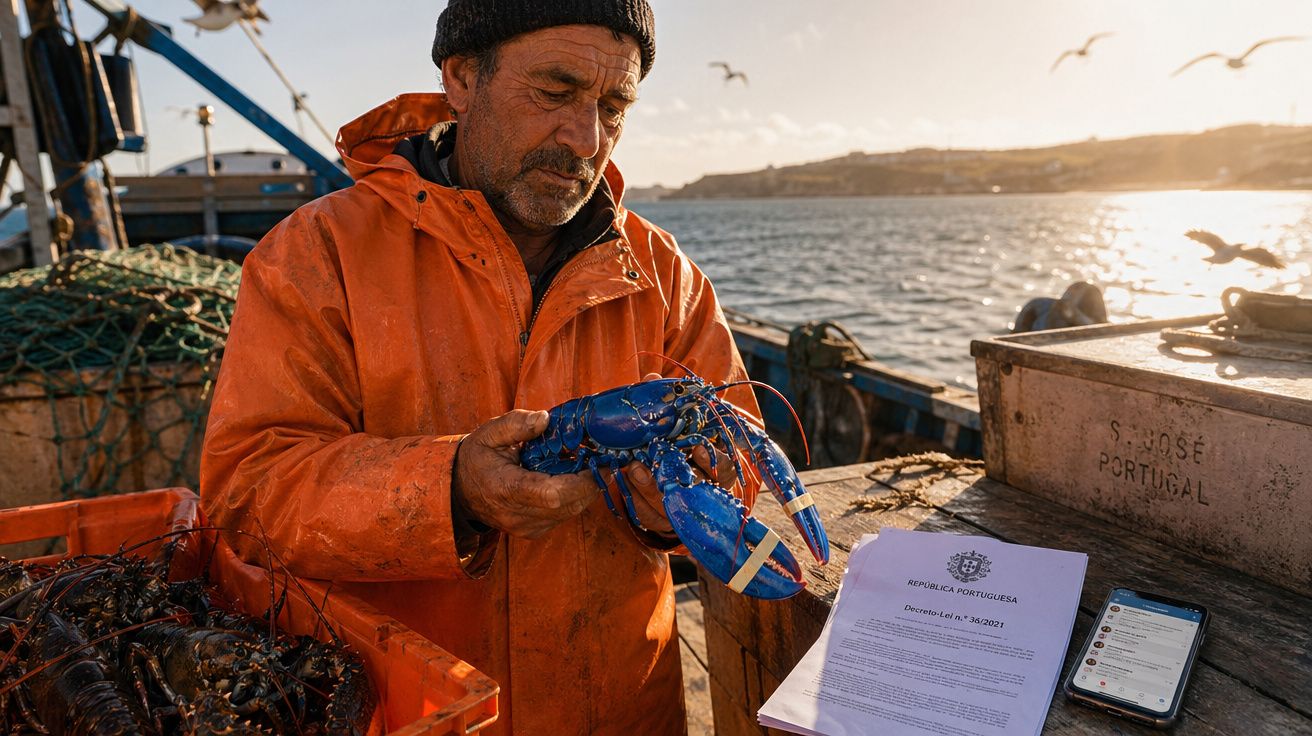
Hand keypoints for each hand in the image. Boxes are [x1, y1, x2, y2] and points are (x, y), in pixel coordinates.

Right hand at [453, 410, 596, 538]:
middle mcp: (517, 515)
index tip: (597, 461)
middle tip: (601, 459)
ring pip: (571, 512)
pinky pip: (564, 516)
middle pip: (569, 505)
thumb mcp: (489, 433)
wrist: (459, 489)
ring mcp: (526, 527)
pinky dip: (575, 498)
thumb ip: (516, 424)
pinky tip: (574, 479)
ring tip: (590, 465)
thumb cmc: (477, 457)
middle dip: (591, 482)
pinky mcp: (533, 531)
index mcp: (506, 489)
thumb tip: (545, 419)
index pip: (553, 494)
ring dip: (586, 490)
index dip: (582, 481)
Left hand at [607, 373, 740, 535]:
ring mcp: (682, 506)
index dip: (714, 460)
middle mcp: (703, 489)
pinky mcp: (661, 517)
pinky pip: (648, 514)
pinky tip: (624, 480)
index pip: (725, 467)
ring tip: (633, 467)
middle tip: (654, 462)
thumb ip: (665, 401)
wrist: (662, 473)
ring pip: (670, 504)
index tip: (698, 448)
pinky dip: (635, 498)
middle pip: (695, 491)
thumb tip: (652, 377)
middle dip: (675, 475)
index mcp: (717, 466)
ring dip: (649, 487)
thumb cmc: (675, 441)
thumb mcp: (674, 422)